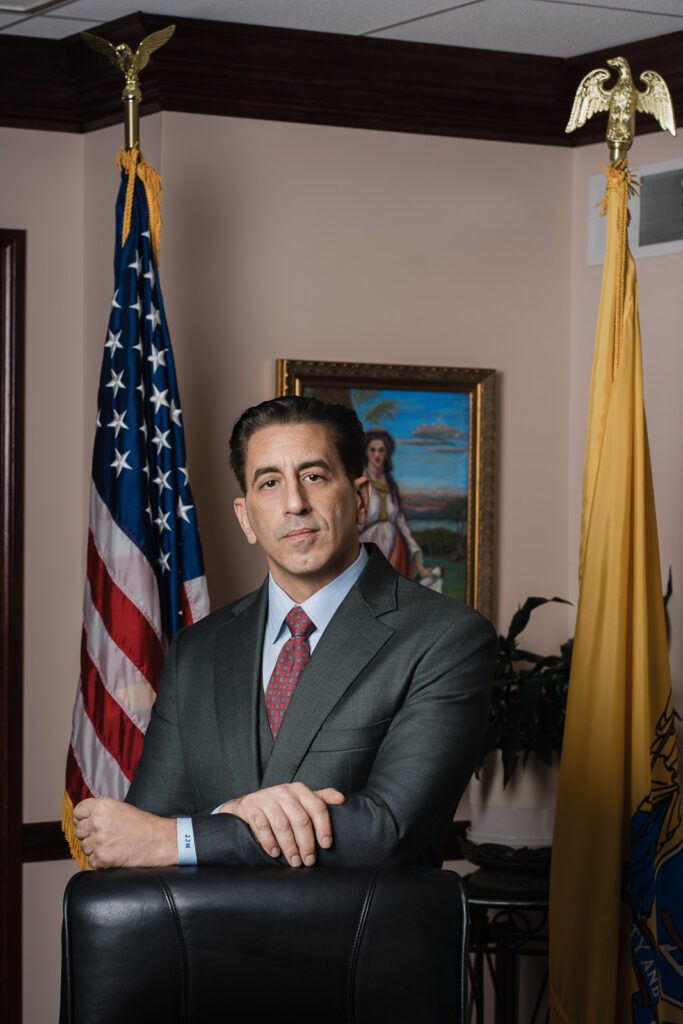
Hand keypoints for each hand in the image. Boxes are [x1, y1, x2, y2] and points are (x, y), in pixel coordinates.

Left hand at [73, 797, 176, 869]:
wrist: (158, 840)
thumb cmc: (142, 824)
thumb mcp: (120, 808)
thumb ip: (99, 811)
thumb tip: (78, 820)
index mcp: (101, 806)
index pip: (77, 812)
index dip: (83, 818)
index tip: (90, 823)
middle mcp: (97, 822)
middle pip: (78, 831)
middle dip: (89, 835)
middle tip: (107, 835)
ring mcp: (99, 841)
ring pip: (84, 847)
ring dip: (96, 849)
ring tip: (113, 845)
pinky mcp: (102, 857)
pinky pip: (91, 861)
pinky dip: (101, 861)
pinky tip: (115, 854)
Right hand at [219, 783, 344, 866]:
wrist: (248, 804)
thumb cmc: (281, 805)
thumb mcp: (301, 800)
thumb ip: (321, 799)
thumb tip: (342, 799)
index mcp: (300, 790)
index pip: (317, 807)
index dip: (323, 827)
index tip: (326, 845)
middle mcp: (284, 791)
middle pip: (300, 819)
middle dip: (306, 843)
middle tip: (309, 861)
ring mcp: (266, 798)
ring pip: (282, 824)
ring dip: (290, 846)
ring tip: (294, 862)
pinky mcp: (251, 807)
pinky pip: (261, 826)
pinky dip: (269, 841)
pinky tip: (274, 853)